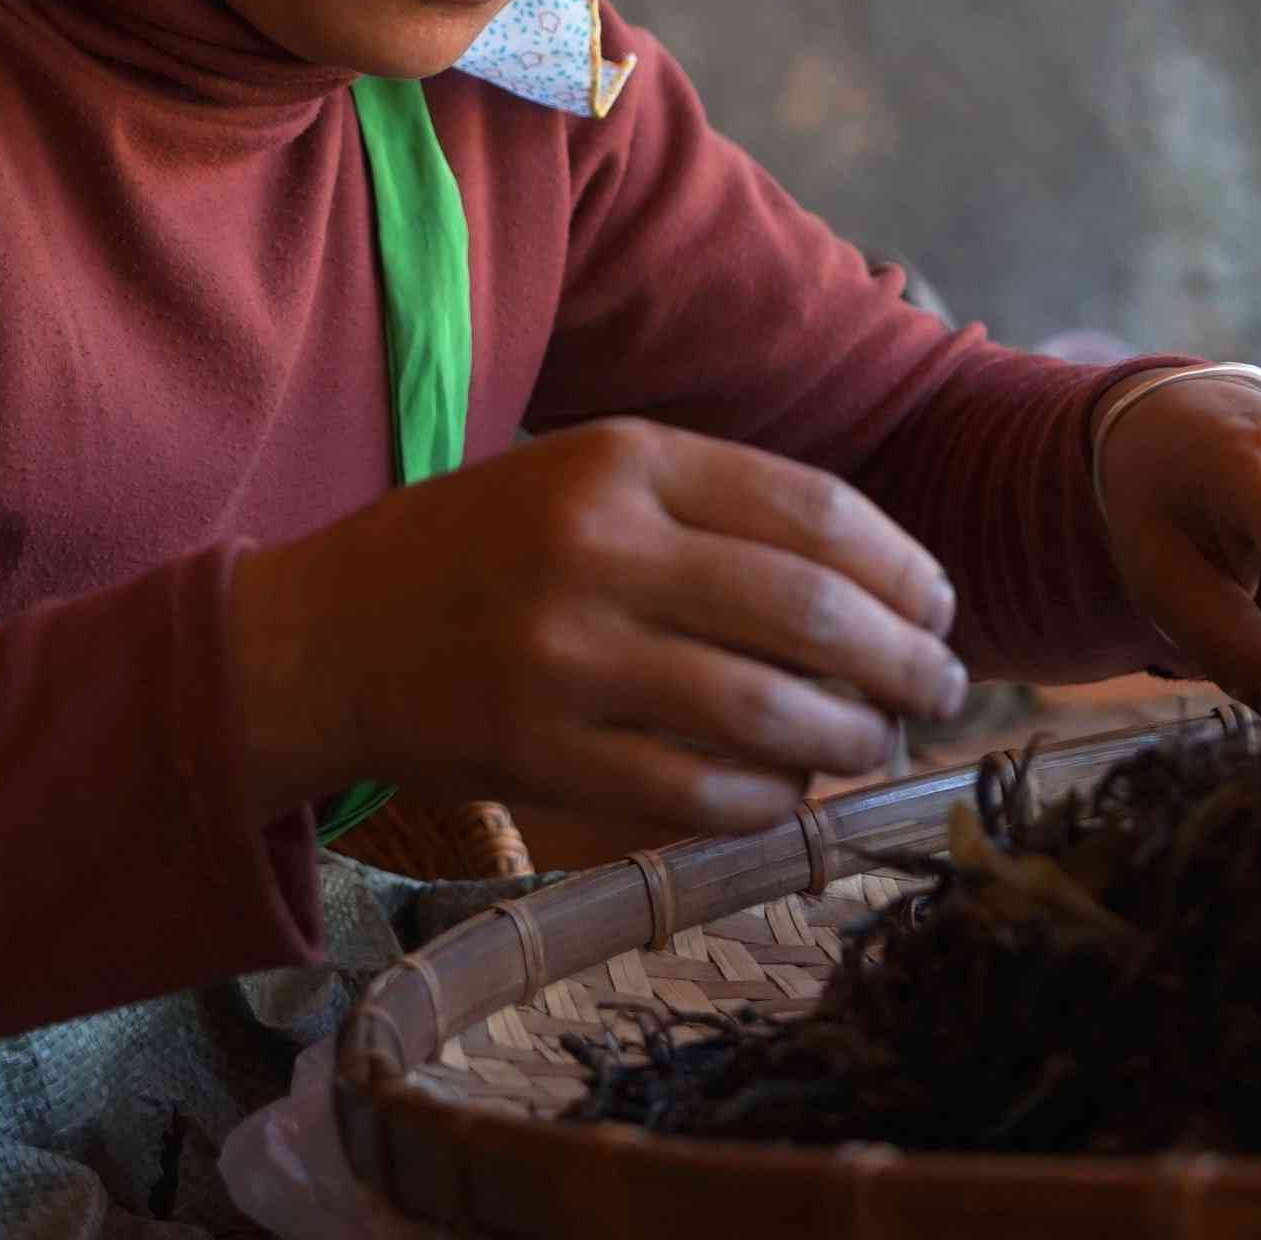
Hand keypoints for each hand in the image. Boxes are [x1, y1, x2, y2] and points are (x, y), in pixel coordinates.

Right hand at [227, 418, 968, 836]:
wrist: (316, 638)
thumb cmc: (475, 552)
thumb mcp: (584, 478)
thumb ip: (713, 510)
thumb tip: (879, 582)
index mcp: (622, 459)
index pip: (814, 508)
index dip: (904, 565)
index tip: (942, 604)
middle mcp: (599, 547)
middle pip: (811, 612)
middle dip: (905, 659)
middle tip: (944, 687)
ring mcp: (566, 655)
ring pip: (768, 711)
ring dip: (850, 737)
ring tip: (876, 742)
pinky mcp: (539, 753)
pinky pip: (697, 794)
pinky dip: (766, 802)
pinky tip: (786, 794)